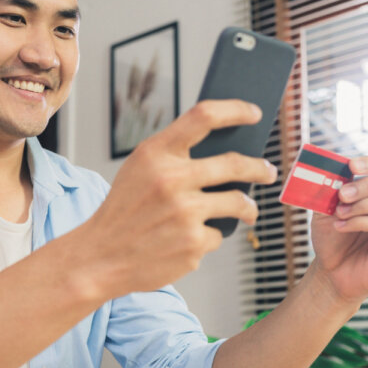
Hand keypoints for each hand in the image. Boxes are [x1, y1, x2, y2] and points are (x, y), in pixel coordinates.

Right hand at [76, 100, 277, 297]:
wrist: (100, 257)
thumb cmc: (123, 211)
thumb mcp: (138, 170)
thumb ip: (172, 156)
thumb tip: (225, 148)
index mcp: (156, 154)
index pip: (204, 116)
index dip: (235, 110)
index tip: (253, 114)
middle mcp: (172, 180)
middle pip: (236, 164)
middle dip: (260, 168)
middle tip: (268, 171)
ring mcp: (185, 214)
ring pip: (237, 203)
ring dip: (247, 208)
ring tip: (247, 211)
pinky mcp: (193, 244)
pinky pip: (217, 235)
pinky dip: (208, 237)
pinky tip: (188, 240)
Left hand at [309, 155, 367, 305]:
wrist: (331, 270)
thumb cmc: (332, 236)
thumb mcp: (326, 207)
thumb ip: (331, 188)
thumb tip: (333, 169)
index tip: (351, 166)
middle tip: (342, 194)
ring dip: (365, 204)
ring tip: (340, 213)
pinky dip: (361, 222)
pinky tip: (341, 226)